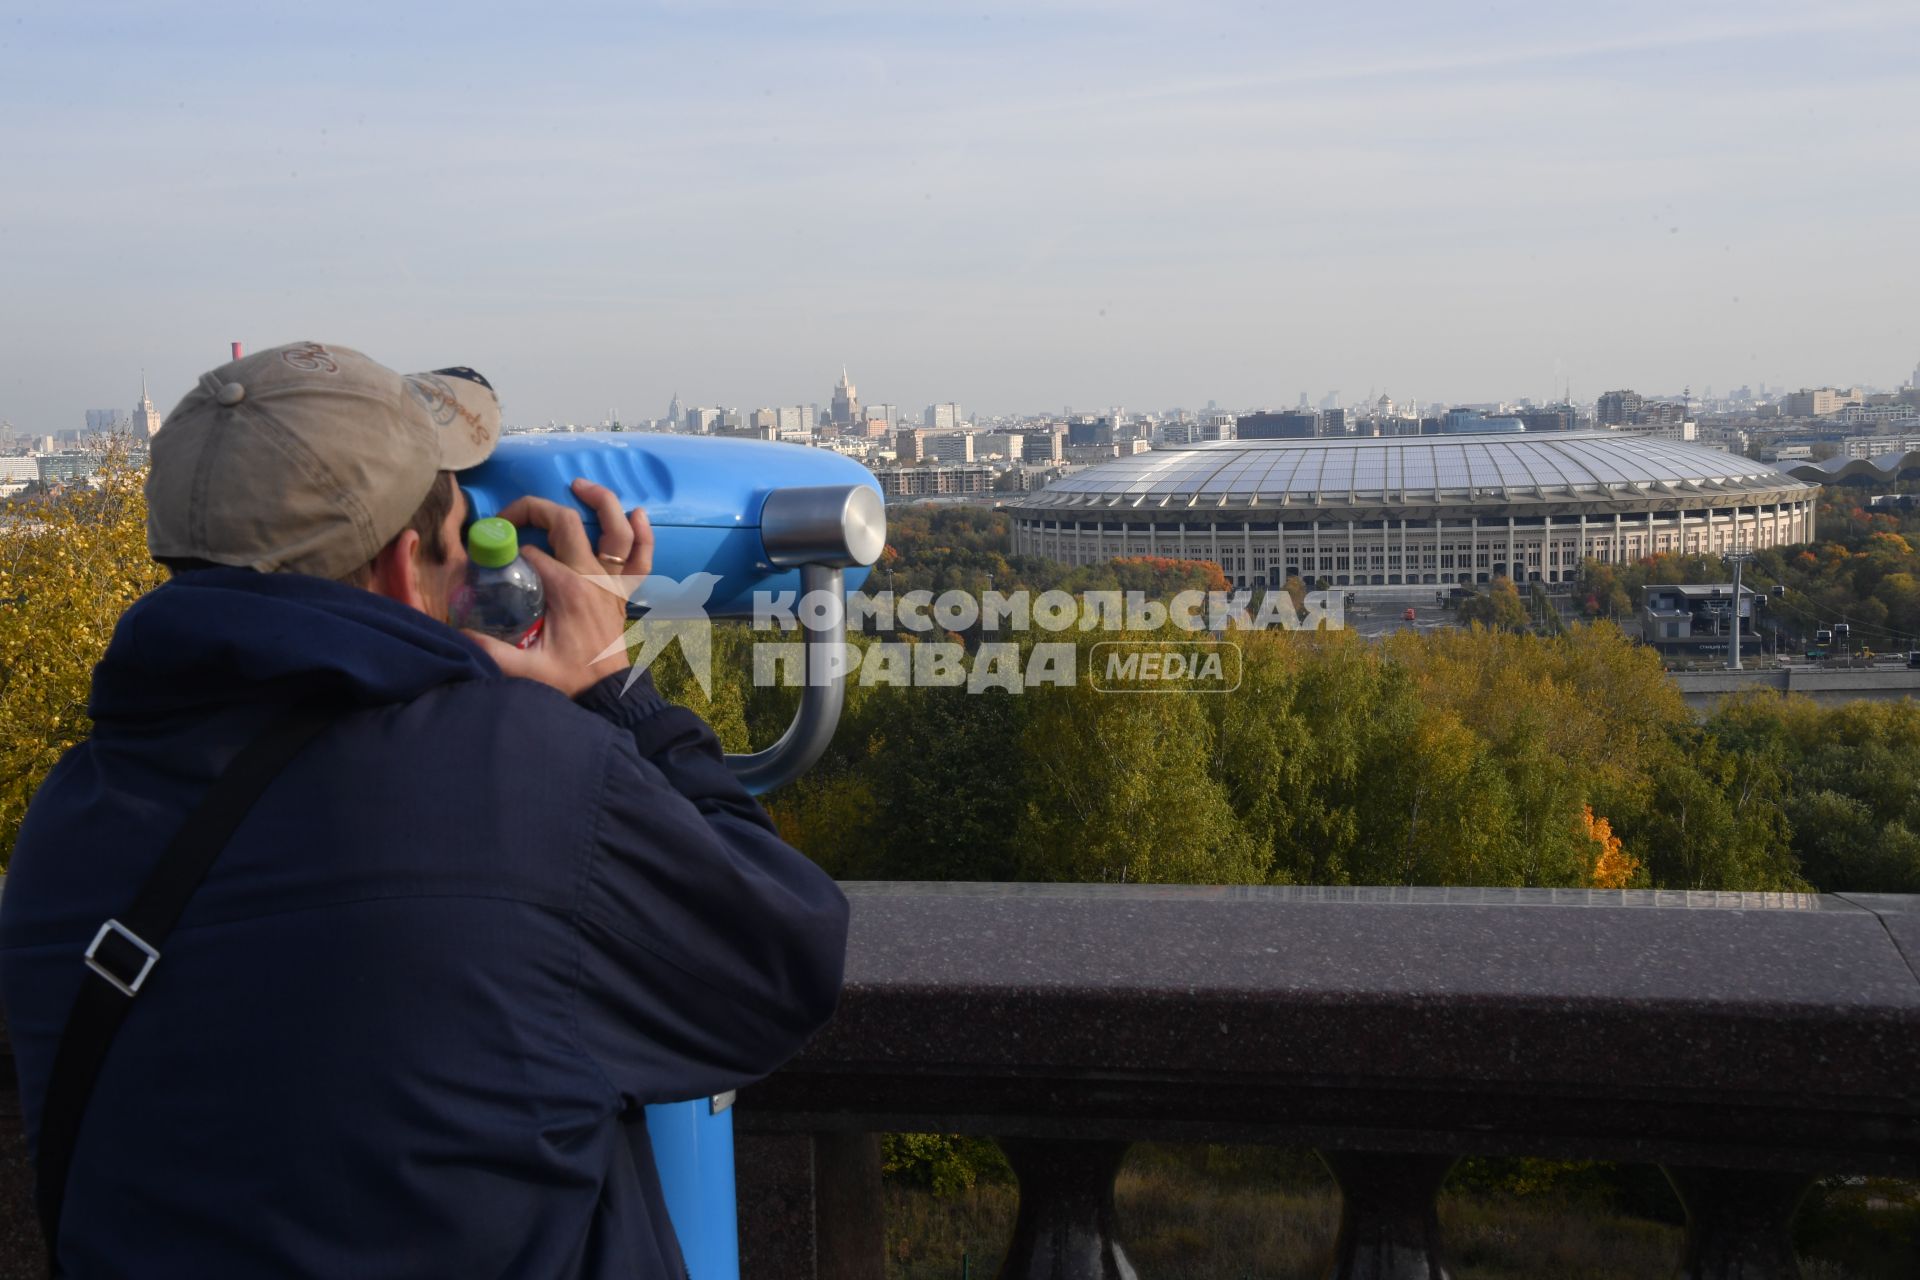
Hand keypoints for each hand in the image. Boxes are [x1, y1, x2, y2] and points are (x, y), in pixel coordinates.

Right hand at [464, 478, 654, 696]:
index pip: (530, 551)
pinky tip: (638, 513)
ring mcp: (613, 582)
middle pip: (566, 524)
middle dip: (536, 509)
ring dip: (600, 501)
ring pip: (615, 529)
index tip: (485, 551)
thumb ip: (491, 650)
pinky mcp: (625, 591)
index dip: (504, 545)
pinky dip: (644, 534)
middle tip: (511, 514)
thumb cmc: (568, 681)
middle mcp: (593, 577)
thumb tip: (459, 631)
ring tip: (577, 484)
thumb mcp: (524, 669)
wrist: (607, 696)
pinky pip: (643, 556)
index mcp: (567, 589)